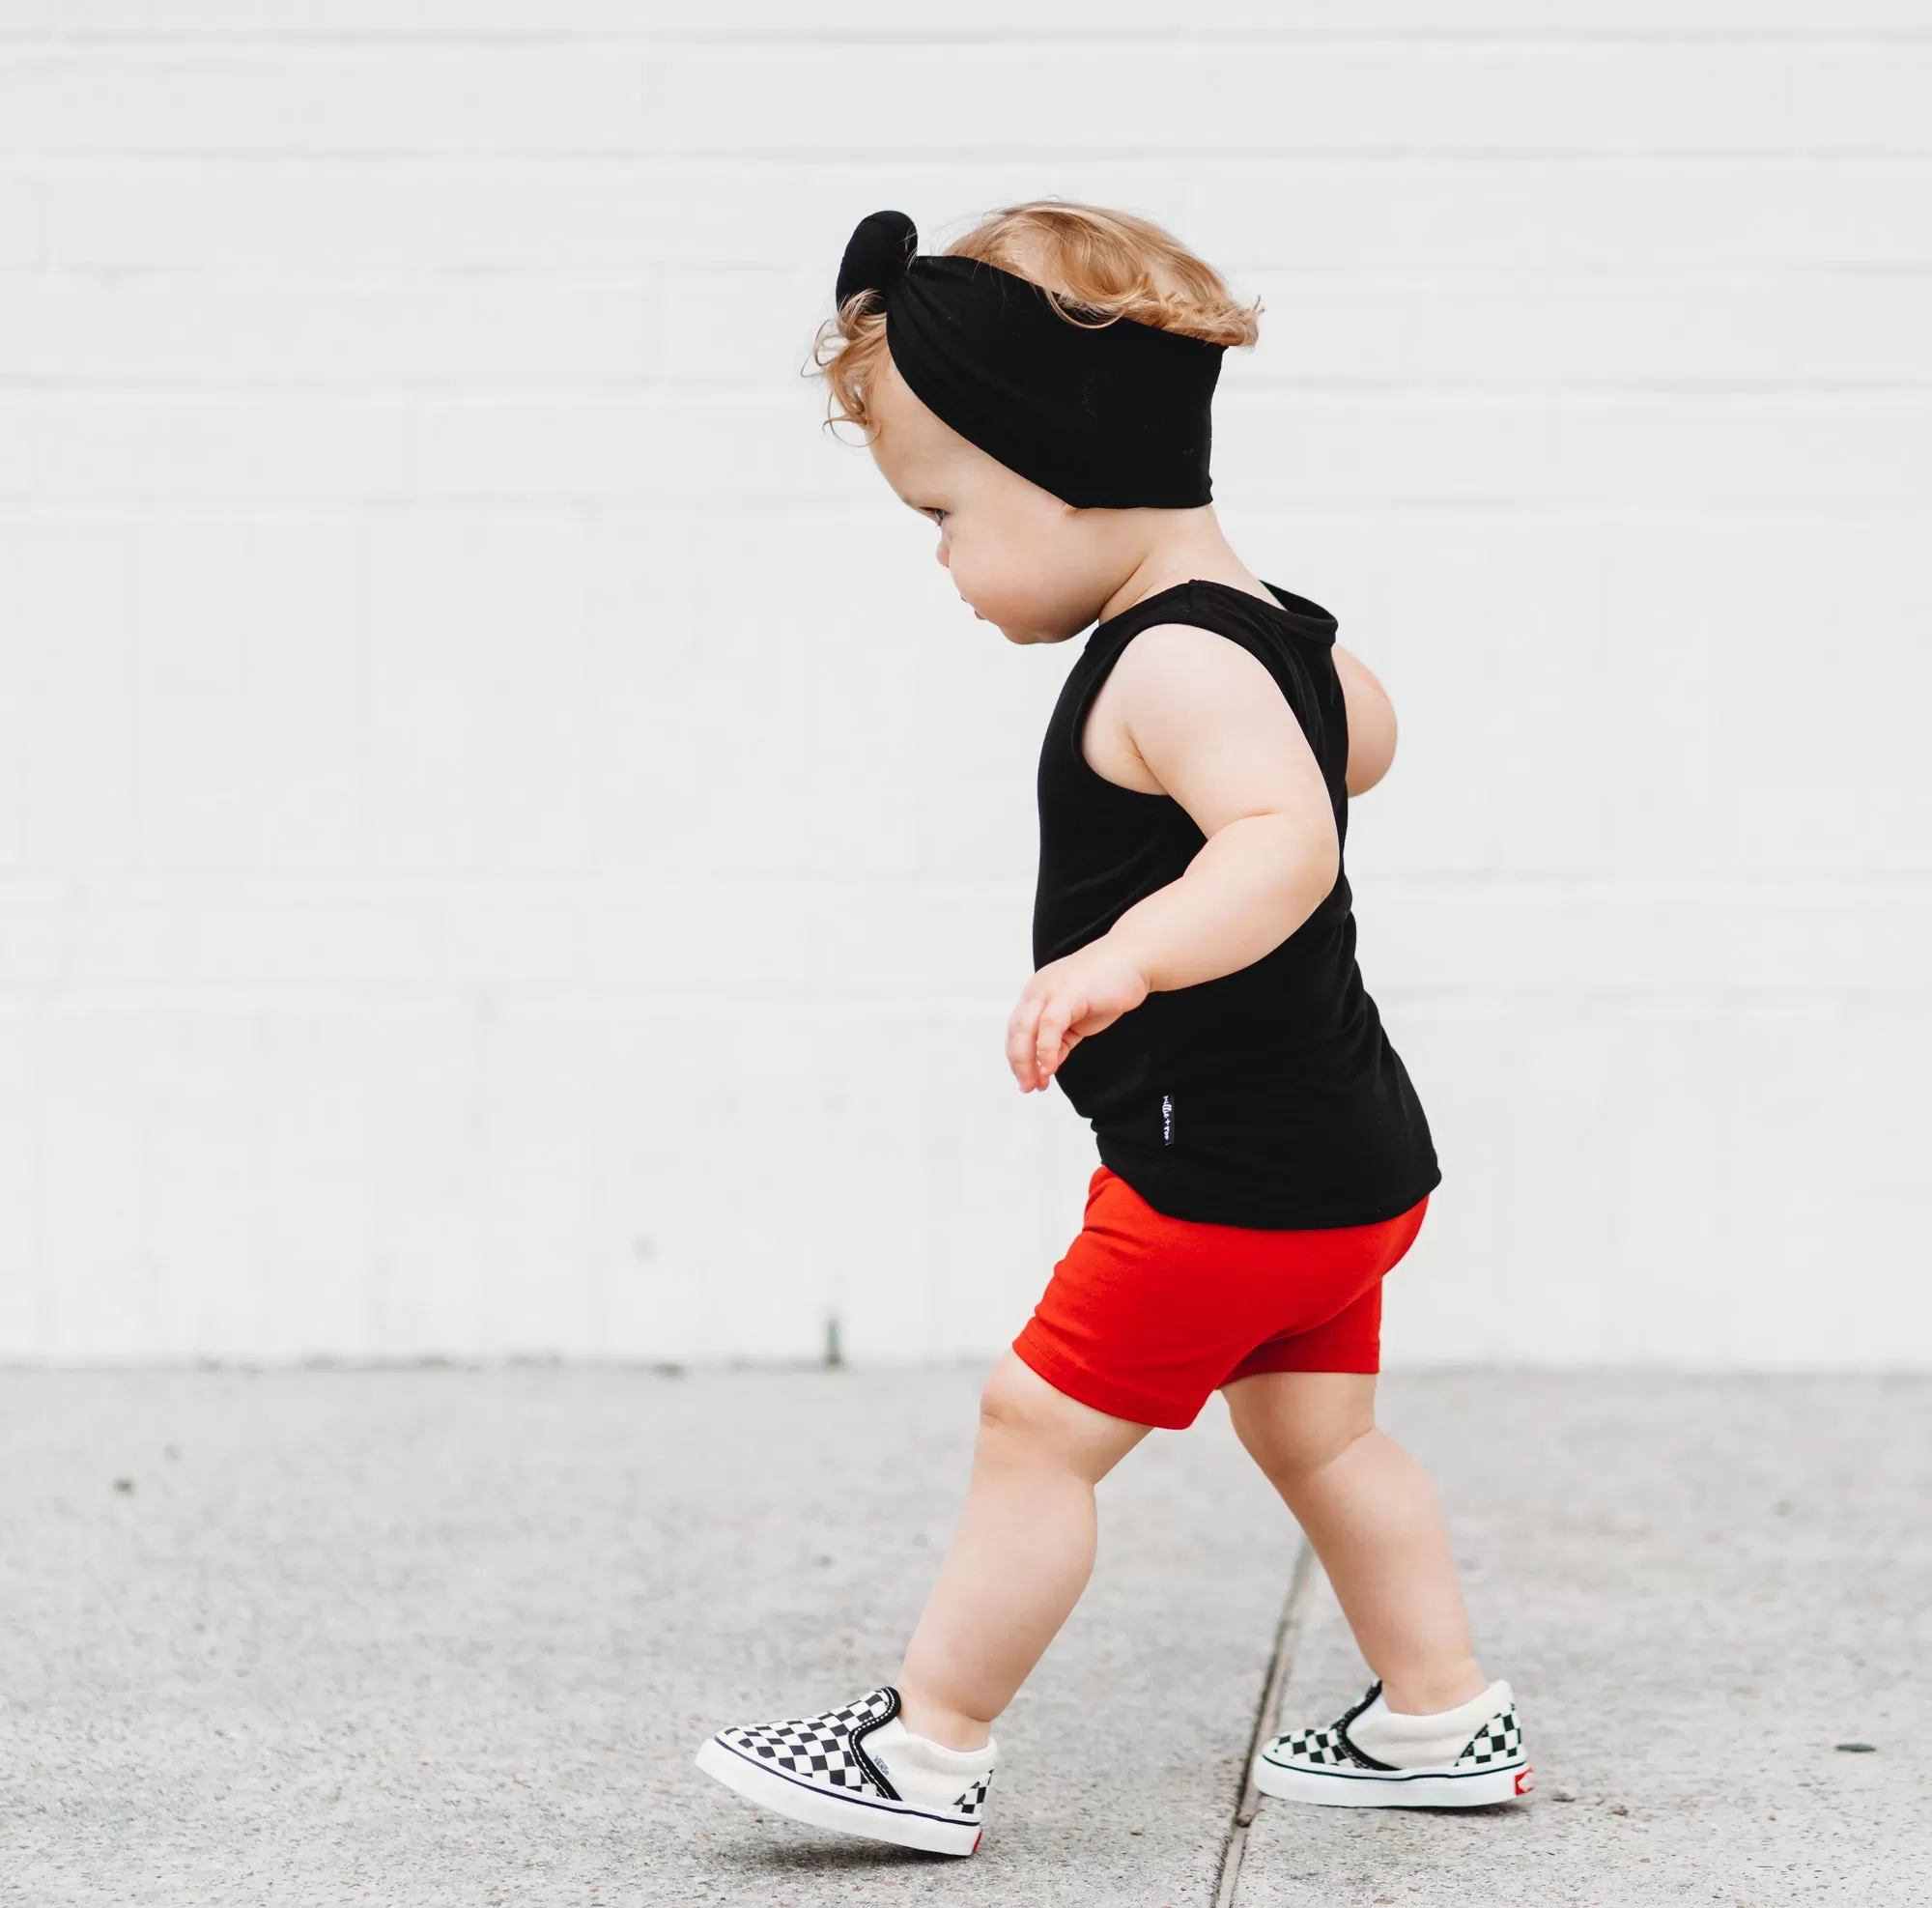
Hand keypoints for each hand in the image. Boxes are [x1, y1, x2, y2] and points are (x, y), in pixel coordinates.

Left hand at [1006, 938, 1151, 1091]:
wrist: (1134, 959)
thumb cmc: (1109, 985)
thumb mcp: (1078, 1018)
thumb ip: (1061, 1038)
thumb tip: (1048, 1064)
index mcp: (1038, 993)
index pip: (1017, 1029)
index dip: (1018, 1057)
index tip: (1028, 1080)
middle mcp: (1038, 989)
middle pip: (1016, 1032)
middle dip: (1019, 1064)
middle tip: (1028, 1087)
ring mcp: (1051, 990)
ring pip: (1026, 1030)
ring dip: (1028, 1061)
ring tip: (1037, 1083)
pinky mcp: (1067, 994)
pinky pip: (1049, 1026)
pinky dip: (1046, 1049)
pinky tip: (1050, 1068)